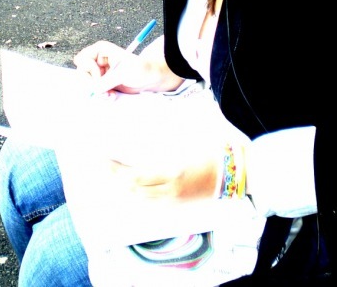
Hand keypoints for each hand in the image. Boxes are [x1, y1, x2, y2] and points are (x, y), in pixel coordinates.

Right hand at [73, 37, 182, 93]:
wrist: (152, 78)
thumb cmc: (142, 68)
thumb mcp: (125, 73)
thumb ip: (108, 80)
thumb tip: (94, 90)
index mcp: (101, 50)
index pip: (83, 59)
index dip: (89, 70)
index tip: (99, 77)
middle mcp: (98, 60)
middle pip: (82, 73)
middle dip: (91, 84)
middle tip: (103, 91)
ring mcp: (100, 72)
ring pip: (87, 84)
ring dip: (97, 92)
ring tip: (110, 95)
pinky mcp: (104, 83)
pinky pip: (95, 91)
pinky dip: (102, 96)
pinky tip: (112, 96)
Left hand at [103, 89, 250, 202]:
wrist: (236, 172)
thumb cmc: (213, 151)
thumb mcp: (187, 141)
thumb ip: (164, 142)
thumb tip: (142, 132)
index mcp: (172, 172)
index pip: (134, 177)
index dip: (115, 171)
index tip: (103, 159)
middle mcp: (170, 190)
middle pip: (133, 190)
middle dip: (114, 179)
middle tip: (101, 166)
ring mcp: (174, 200)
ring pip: (140, 199)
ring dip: (122, 188)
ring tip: (110, 175)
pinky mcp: (179, 204)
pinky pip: (152, 203)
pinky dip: (137, 195)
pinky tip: (129, 187)